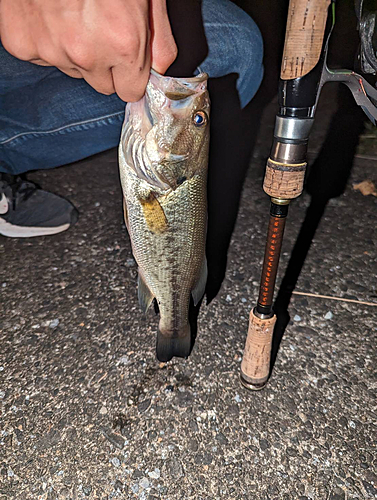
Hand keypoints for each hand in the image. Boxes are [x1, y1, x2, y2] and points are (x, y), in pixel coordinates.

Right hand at [0, 0, 176, 101]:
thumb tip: (160, 68)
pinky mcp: (22, 44)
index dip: (130, 75)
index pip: (130, 91)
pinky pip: (42, 57)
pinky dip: (46, 40)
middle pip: (102, 85)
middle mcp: (86, 54)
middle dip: (106, 66)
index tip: (127, 61)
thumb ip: (158, 37)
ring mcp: (51, 50)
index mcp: (123, 43)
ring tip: (73, 15)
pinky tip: (50, 14)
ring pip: (73, 71)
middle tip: (100, 29)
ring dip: (76, 52)